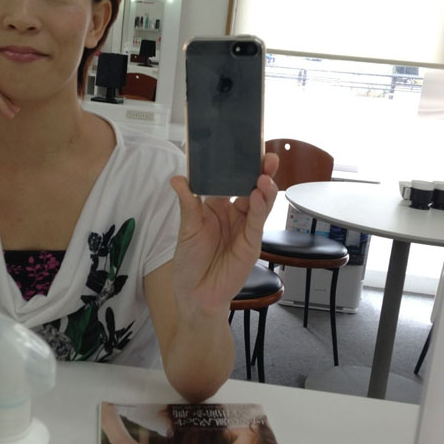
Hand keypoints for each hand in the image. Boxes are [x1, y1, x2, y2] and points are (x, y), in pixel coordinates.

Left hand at [170, 152, 278, 318]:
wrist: (195, 295)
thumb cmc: (190, 263)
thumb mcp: (186, 229)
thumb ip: (188, 204)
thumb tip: (178, 178)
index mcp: (216, 206)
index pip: (229, 179)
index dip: (236, 165)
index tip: (242, 148)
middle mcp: (233, 214)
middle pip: (249, 186)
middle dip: (259, 170)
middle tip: (265, 156)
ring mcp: (244, 227)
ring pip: (260, 201)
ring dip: (264, 186)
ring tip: (265, 173)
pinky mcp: (251, 243)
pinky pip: (257, 221)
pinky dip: (260, 207)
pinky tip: (260, 193)